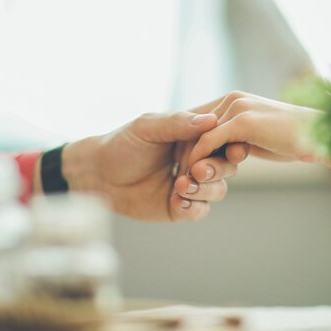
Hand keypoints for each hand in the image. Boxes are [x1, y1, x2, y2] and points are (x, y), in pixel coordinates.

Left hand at [57, 111, 238, 221]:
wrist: (98, 175)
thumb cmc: (122, 144)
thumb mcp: (147, 127)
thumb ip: (178, 122)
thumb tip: (211, 119)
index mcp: (194, 136)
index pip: (224, 137)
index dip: (231, 143)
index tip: (230, 148)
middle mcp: (197, 159)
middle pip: (228, 165)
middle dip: (218, 169)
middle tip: (197, 170)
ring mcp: (191, 184)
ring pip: (218, 189)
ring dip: (204, 189)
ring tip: (180, 186)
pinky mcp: (181, 207)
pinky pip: (200, 210)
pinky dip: (193, 207)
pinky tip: (176, 201)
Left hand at [184, 91, 321, 167]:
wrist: (321, 138)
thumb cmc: (295, 141)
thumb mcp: (259, 137)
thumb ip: (237, 138)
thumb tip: (223, 150)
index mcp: (235, 99)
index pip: (199, 119)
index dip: (188, 142)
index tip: (184, 166)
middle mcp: (233, 99)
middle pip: (193, 126)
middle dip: (184, 151)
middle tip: (180, 176)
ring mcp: (237, 107)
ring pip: (198, 135)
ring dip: (189, 158)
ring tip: (185, 180)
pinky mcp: (243, 122)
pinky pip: (208, 142)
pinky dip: (199, 160)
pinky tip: (197, 177)